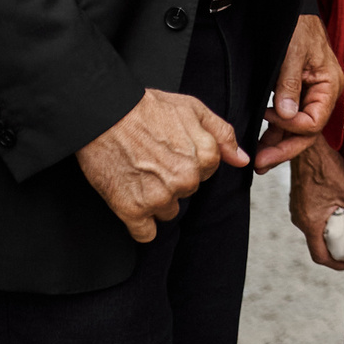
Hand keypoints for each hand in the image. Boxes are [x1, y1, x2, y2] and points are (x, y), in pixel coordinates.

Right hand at [77, 89, 247, 243]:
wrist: (102, 115)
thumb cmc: (145, 109)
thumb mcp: (193, 109)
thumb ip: (222, 135)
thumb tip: (241, 159)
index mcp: (204, 157)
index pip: (205, 174)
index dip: (186, 162)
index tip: (169, 152)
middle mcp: (185, 180)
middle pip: (186, 192)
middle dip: (171, 181)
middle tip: (149, 161)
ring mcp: (159, 197)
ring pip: (167, 212)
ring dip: (154, 200)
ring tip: (136, 176)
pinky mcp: (132, 210)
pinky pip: (145, 234)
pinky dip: (139, 224)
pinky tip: (131, 203)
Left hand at [253, 13, 343, 172]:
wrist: (293, 10)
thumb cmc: (298, 27)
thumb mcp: (292, 54)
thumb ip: (289, 86)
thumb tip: (286, 116)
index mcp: (330, 86)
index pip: (314, 122)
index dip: (292, 125)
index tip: (270, 115)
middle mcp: (324, 95)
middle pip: (308, 132)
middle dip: (284, 148)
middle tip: (260, 162)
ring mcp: (313, 96)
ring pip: (298, 129)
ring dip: (279, 143)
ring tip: (259, 159)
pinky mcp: (300, 94)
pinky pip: (291, 118)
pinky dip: (277, 130)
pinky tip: (263, 140)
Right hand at [288, 135, 343, 271]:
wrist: (306, 144)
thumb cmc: (327, 166)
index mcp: (310, 222)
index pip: (322, 256)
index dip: (340, 265)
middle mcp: (300, 218)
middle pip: (320, 244)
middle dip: (340, 250)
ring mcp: (298, 207)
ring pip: (318, 229)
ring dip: (335, 233)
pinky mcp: (301, 197)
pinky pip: (315, 215)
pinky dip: (330, 220)